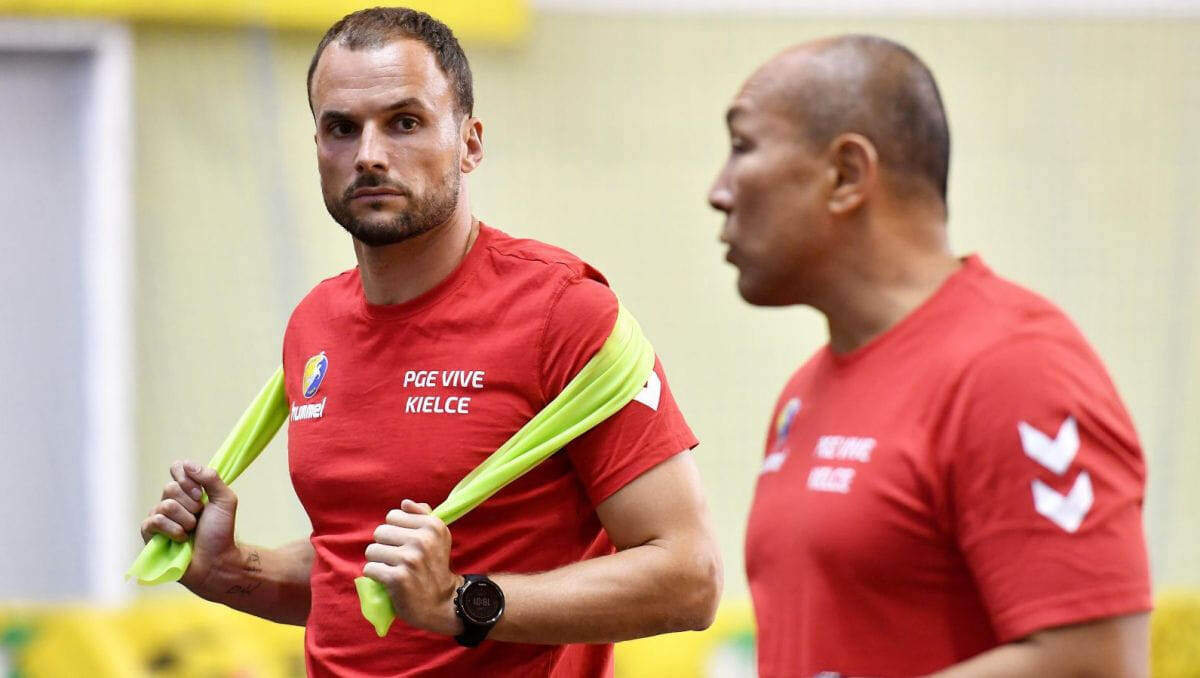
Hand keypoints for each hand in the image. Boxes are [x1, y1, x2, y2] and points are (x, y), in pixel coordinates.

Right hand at [140, 460, 240, 590]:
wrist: (216, 561)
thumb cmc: (221, 532)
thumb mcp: (225, 501)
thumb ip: (211, 479)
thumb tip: (187, 464)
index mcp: (188, 491)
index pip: (177, 468)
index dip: (186, 478)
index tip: (200, 493)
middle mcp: (171, 501)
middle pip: (170, 488)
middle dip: (191, 504)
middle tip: (200, 517)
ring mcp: (159, 517)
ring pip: (165, 505)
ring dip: (185, 520)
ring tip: (192, 531)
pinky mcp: (150, 534)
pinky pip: (154, 521)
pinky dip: (172, 530)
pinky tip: (181, 539)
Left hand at [362, 499, 463, 635]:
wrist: (443, 602)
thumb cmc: (436, 567)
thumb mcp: (438, 537)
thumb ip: (423, 516)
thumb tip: (405, 503)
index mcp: (432, 526)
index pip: (393, 515)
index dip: (396, 531)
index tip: (406, 544)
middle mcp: (422, 540)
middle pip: (380, 532)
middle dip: (384, 546)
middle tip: (397, 560)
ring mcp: (410, 559)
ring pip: (371, 550)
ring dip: (378, 561)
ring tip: (392, 569)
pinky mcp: (398, 578)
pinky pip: (369, 568)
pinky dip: (374, 576)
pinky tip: (388, 581)